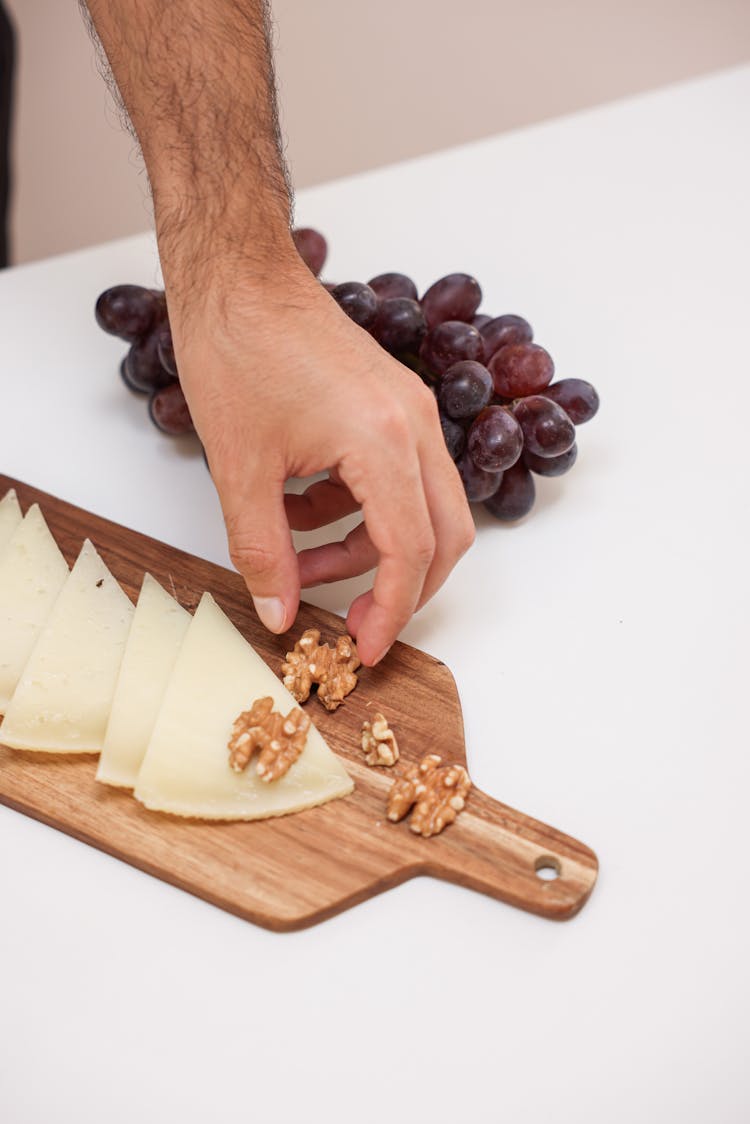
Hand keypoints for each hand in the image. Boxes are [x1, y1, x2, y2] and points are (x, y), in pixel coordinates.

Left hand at [169, 261, 474, 665]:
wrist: (237, 274)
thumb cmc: (236, 349)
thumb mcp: (240, 467)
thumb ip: (264, 551)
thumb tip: (281, 613)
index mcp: (383, 441)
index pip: (411, 551)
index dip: (392, 612)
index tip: (366, 649)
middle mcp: (414, 424)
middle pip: (445, 535)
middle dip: (403, 588)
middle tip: (356, 623)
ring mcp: (408, 410)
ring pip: (421, 507)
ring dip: (369, 547)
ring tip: (300, 561)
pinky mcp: (391, 403)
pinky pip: (396, 476)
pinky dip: (359, 510)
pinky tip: (300, 511)